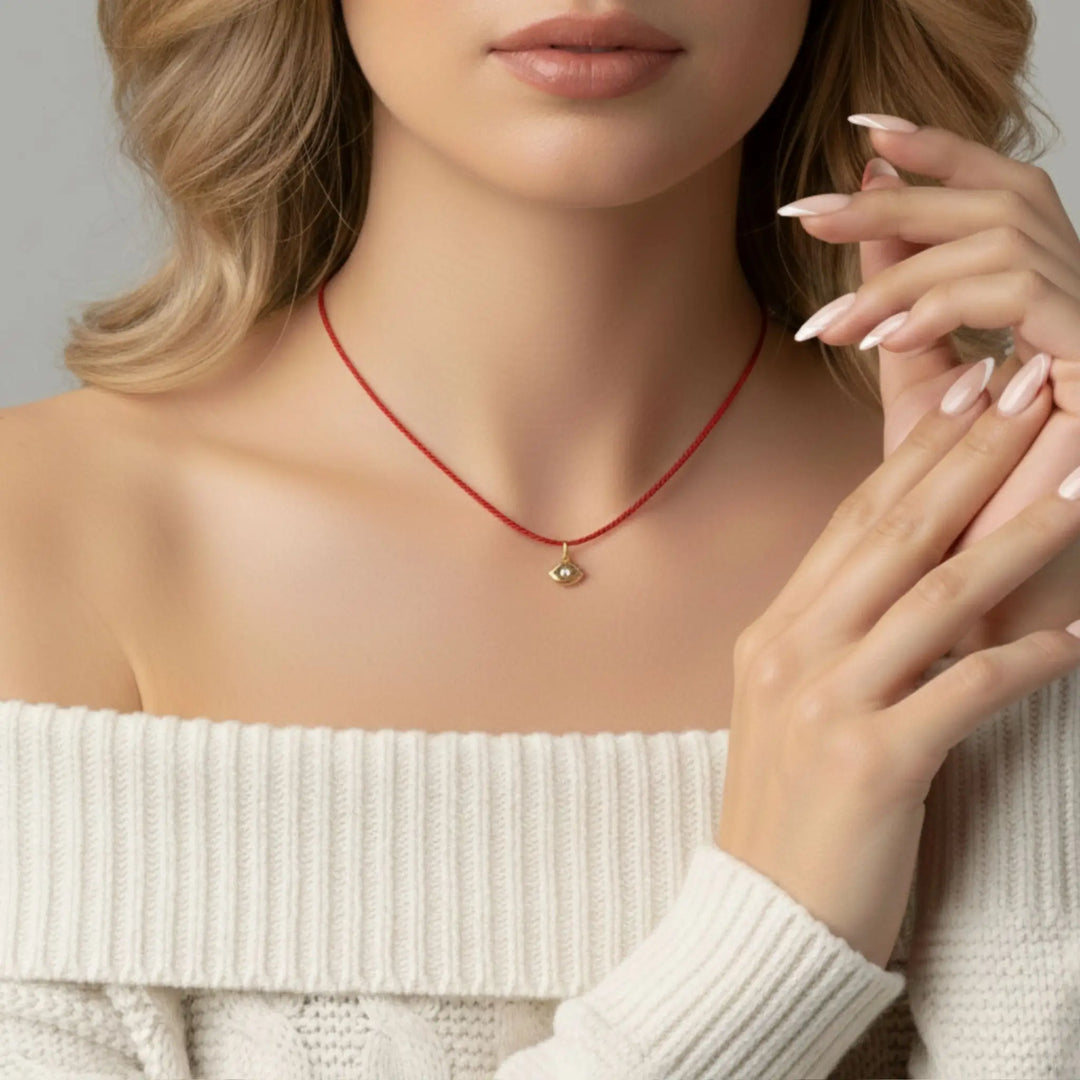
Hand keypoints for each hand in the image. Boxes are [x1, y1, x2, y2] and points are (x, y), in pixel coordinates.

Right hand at [716, 377, 1079, 968]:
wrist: (763, 915)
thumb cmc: (792, 808)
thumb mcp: (795, 704)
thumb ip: (839, 635)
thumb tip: (909, 576)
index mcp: (774, 632)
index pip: (851, 522)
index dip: (914, 454)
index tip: (965, 395)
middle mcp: (793, 652)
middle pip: (894, 537)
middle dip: (970, 460)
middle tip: (1026, 396)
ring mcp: (826, 704)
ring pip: (936, 599)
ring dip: (1017, 539)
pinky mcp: (872, 764)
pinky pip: (967, 693)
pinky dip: (1028, 660)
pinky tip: (1077, 638)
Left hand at [780, 114, 1079, 656]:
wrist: (997, 588)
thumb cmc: (954, 491)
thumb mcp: (917, 378)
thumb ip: (901, 296)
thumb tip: (869, 208)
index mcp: (1043, 293)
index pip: (1001, 192)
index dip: (940, 152)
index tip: (862, 134)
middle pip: (1000, 199)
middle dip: (899, 202)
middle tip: (811, 213)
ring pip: (1004, 238)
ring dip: (902, 272)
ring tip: (830, 326)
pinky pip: (1024, 295)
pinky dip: (948, 304)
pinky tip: (885, 336)